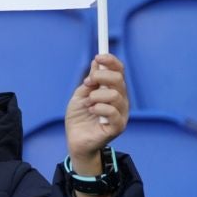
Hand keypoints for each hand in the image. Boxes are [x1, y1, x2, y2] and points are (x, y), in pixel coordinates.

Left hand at [64, 53, 128, 169]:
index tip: (98, 57)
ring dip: (96, 97)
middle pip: (118, 79)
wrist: (75, 140)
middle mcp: (121, 100)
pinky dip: (98, 108)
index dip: (111, 61)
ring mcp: (121, 113)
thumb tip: (96, 62)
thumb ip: (90, 81)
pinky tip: (91, 112)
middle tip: (87, 83)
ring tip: (88, 104)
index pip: (119, 71)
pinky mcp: (118, 126)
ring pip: (115, 95)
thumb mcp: (80, 95)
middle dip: (100, 77)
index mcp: (113, 90)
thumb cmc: (79, 117)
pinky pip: (112, 111)